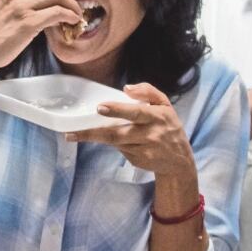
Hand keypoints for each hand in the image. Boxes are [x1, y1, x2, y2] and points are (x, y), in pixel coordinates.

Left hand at [66, 83, 195, 177]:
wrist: (179, 161)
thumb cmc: (168, 126)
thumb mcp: (164, 105)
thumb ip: (148, 91)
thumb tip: (126, 88)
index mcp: (156, 116)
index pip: (135, 112)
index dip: (118, 110)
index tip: (100, 108)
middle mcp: (150, 135)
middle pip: (117, 134)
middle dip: (93, 133)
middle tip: (72, 132)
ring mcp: (143, 151)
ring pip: (115, 142)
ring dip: (97, 137)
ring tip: (75, 134)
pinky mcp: (137, 161)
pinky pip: (120, 150)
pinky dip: (115, 144)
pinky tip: (119, 140)